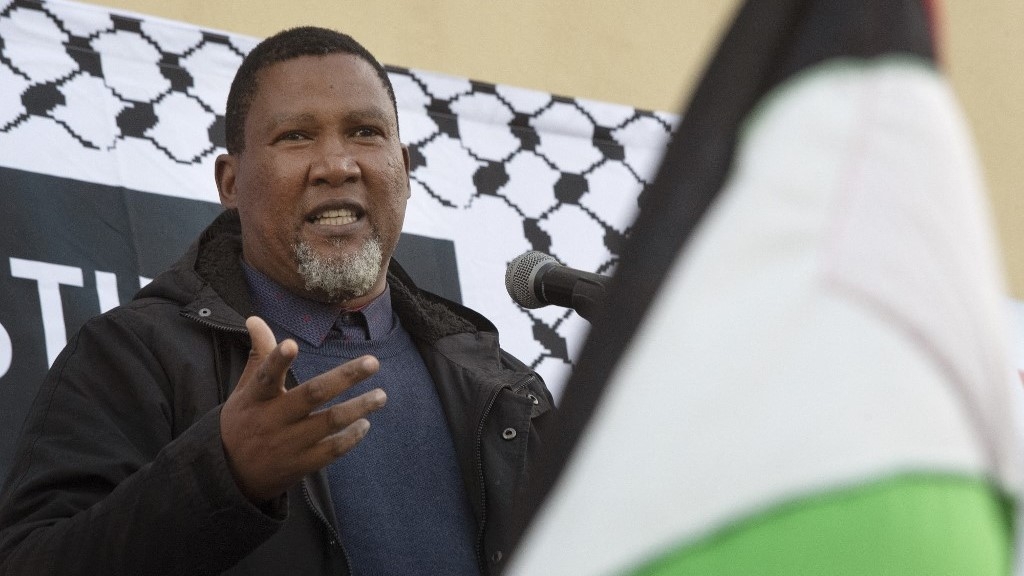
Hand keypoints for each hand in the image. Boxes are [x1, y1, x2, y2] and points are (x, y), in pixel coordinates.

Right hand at [220, 316, 386, 501]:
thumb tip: (255, 318)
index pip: (265, 376)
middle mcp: (272, 420)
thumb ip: (259, 355)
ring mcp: (287, 444)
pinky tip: (365, 423)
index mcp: (255, 398)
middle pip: (311, 395)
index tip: (291, 343)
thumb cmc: (243, 422)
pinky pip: (330, 450)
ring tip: (381, 395)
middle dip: (345, 377)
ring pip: (328, 422)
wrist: (230, 476)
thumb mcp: (245, 391)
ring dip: (359, 407)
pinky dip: (351, 437)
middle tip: (373, 362)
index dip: (277, 360)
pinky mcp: (299, 465)